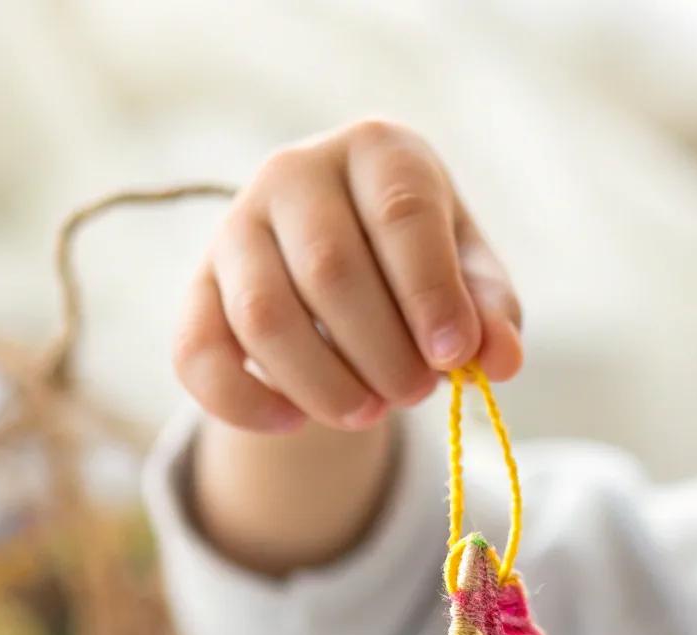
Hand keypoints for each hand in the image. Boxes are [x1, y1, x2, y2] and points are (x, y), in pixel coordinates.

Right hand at [174, 118, 522, 433]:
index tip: (455, 356)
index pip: (401, 214)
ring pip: (264, 317)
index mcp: (376, 151)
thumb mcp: (468, 278)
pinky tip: (294, 422)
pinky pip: (199, 355)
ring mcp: (235, 229)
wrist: (341, 272)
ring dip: (324, 384)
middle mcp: (294, 173)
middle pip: (331, 270)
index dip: (430, 293)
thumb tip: (500, 359)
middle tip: (415, 393)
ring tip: (370, 412)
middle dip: (383, 353)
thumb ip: (490, 312)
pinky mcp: (196, 290)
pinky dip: (245, 403)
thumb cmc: (418, 266)